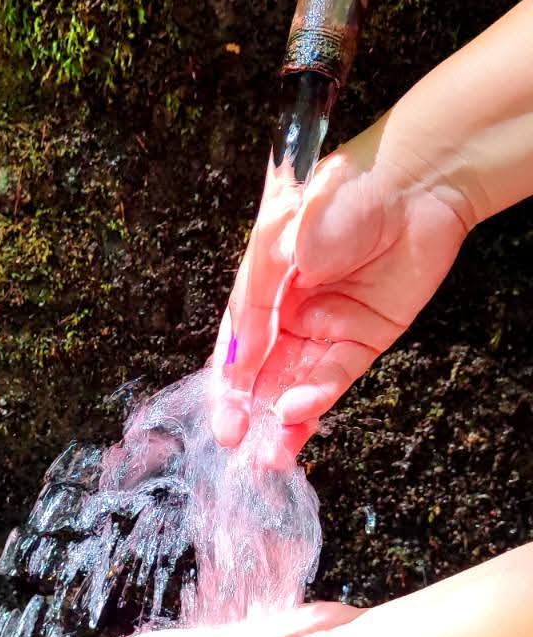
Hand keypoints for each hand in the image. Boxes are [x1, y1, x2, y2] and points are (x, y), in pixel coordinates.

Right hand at [210, 123, 473, 456]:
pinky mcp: (365, 339)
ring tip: (272, 453)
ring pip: (298, 385)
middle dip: (251, 413)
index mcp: (261, 287)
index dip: (226, 386)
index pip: (235, 347)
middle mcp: (290, 312)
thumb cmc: (341, 195)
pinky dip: (317, 399)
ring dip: (283, 420)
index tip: (223, 420)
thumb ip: (255, 306)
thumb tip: (239, 362)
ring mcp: (328, 327)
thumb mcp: (278, 245)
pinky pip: (335, 377)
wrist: (414, 183)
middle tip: (241, 445)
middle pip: (264, 374)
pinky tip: (301, 413)